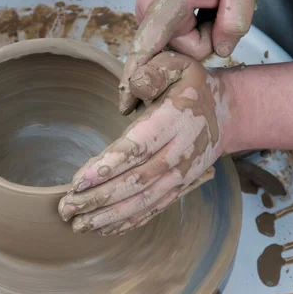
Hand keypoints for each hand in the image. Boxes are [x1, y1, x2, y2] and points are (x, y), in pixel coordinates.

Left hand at [59, 51, 232, 234]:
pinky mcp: (180, 188)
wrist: (227, 114)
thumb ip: (153, 73)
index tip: (78, 182)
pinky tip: (104, 229)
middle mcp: (179, 153)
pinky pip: (154, 209)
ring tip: (77, 225)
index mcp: (174, 122)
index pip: (138, 148)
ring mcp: (181, 175)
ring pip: (143, 201)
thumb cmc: (190, 87)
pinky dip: (129, 221)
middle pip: (135, 182)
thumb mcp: (177, 64)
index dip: (108, 167)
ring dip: (109, 216)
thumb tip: (132, 88)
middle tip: (65, 208)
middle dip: (99, 198)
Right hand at [120, 0, 257, 113]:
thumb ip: (235, 21)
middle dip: (203, 40)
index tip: (125, 105)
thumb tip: (221, 51)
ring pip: (178, 44)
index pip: (145, 52)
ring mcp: (148, 11)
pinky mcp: (153, 12)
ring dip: (200, 31)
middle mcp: (148, 11)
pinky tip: (202, 6)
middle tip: (217, 7)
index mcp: (164, 5)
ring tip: (211, 2)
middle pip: (177, 53)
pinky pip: (174, 34)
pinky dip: (193, 26)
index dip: (135, 81)